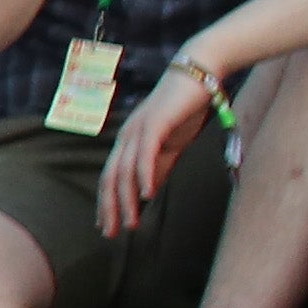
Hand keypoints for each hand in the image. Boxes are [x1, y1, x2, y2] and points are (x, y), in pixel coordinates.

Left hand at [97, 56, 223, 239]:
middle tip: (111, 233)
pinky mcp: (155, 123)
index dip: (107, 202)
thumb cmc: (186, 108)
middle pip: (111, 177)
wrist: (200, 74)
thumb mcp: (170, 146)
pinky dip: (144, 175)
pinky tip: (146, 195)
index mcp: (129, 141)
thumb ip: (159, 167)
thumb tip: (148, 192)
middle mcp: (128, 135)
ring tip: (131, 222)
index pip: (111, 177)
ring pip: (126, 170)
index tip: (107, 227)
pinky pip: (145, 154)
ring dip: (127, 199)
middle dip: (109, 207)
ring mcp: (139, 128)